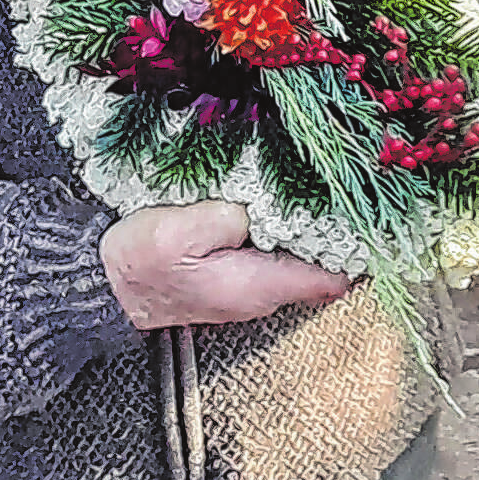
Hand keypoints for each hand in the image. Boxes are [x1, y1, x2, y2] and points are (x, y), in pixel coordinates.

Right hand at [102, 201, 349, 328]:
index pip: (332, 277)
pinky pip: (279, 255)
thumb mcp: (178, 231)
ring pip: (301, 259)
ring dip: (315, 229)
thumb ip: (226, 219)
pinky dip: (291, 231)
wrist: (104, 288)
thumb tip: (259, 210)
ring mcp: (251, 288)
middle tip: (356, 186)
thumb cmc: (139, 262)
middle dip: (340, 231)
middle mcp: (264, 294)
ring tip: (329, 185)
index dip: (358, 249)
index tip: (375, 214)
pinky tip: (290, 200)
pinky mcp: (236, 277)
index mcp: (259, 284)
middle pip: (323, 266)